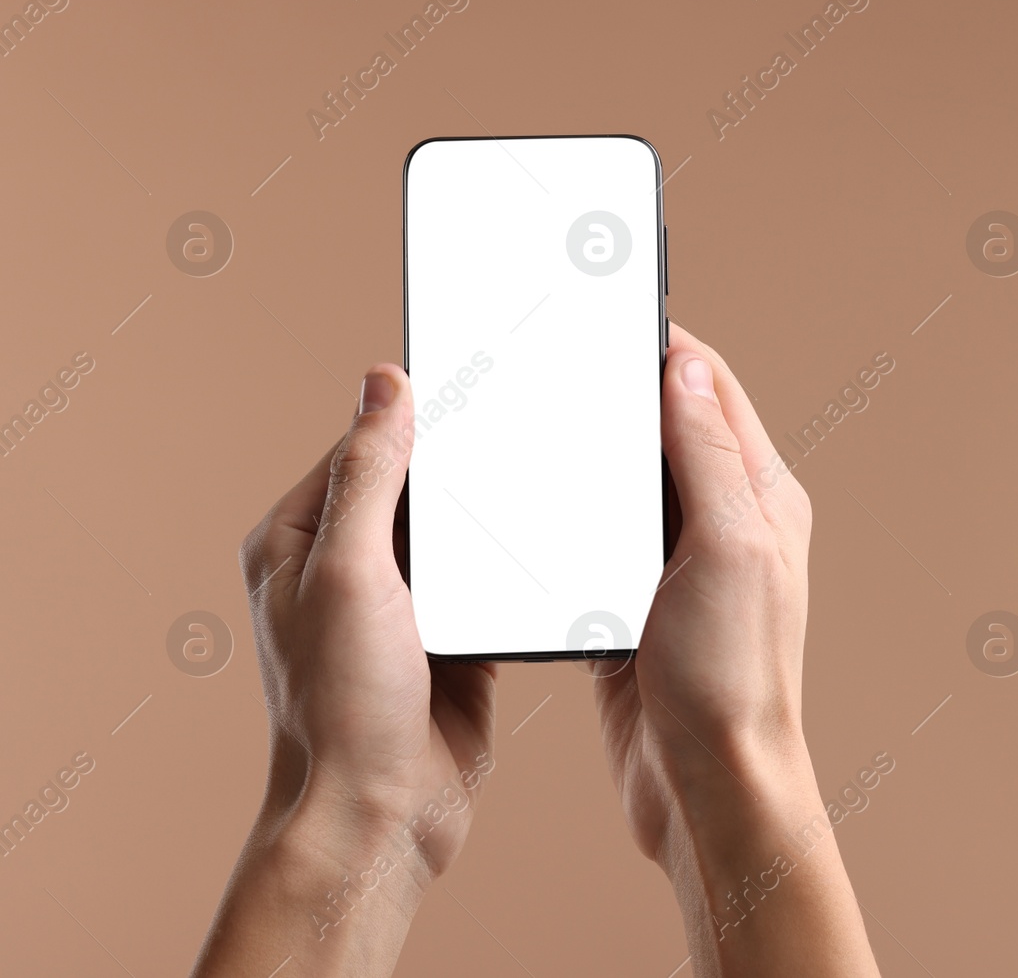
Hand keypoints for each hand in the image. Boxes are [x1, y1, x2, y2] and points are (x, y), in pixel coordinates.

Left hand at [192, 366, 494, 975]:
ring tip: (534, 485)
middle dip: (463, 465)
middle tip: (517, 431)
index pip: (361, 446)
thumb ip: (369, 475)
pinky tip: (541, 550)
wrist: (383, 813)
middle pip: (416, 484)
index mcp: (299, 538)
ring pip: (457, 531)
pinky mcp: (449, 636)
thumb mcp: (351, 571)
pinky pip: (487, 579)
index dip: (415, 416)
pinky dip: (511, 566)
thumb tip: (382, 381)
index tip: (473, 381)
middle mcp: (343, 566)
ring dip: (490, 518)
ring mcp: (398, 603)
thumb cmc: (343, 706)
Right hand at [590, 325, 879, 975]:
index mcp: (763, 498)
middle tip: (563, 357)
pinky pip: (605, 539)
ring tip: (545, 416)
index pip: (712, 392)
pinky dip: (578, 515)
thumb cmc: (733, 677)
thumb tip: (687, 368)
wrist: (707, 786)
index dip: (664, 346)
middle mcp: (729, 523)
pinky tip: (541, 506)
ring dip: (597, 452)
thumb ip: (707, 457)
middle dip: (620, 391)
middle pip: (670, 429)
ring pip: (633, 482)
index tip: (610, 312)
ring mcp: (683, 565)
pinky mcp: (639, 604)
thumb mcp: (726, 549)